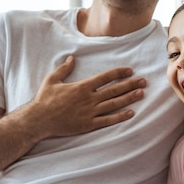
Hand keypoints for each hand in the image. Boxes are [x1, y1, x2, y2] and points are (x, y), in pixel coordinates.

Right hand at [27, 55, 145, 137]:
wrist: (39, 120)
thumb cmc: (44, 99)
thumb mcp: (52, 79)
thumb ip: (64, 69)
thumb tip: (71, 58)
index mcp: (82, 86)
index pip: (105, 77)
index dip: (119, 73)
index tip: (130, 70)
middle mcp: (89, 98)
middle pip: (114, 90)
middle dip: (130, 85)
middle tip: (144, 81)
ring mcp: (90, 112)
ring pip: (114, 104)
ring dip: (129, 98)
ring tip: (141, 94)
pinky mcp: (88, 124)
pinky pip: (108, 120)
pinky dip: (120, 116)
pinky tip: (131, 113)